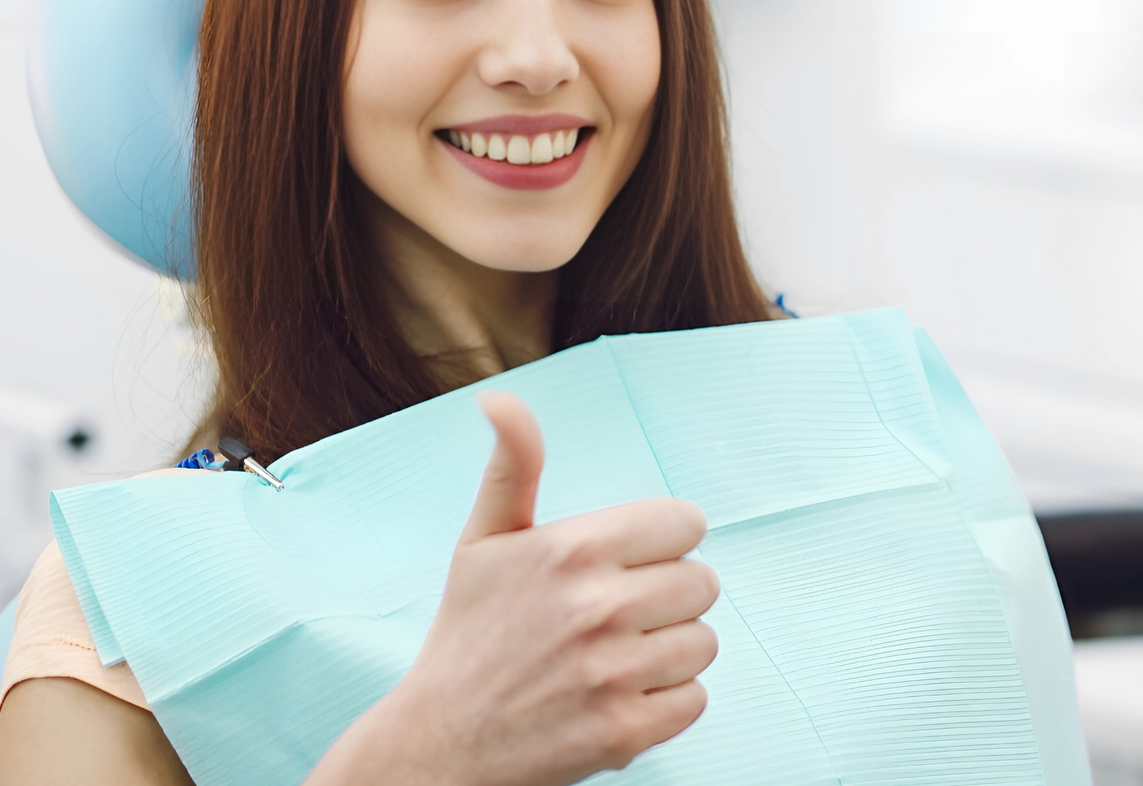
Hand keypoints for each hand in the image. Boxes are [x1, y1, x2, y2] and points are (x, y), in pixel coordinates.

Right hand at [306, 392, 719, 785]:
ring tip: (614, 659)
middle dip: (668, 598)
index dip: (662, 542)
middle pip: (703, 582)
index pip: (686, 523)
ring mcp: (613, 672)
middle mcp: (597, 606)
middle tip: (617, 617)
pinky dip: (665, 704)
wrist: (439, 745)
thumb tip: (498, 397)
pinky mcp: (624, 732)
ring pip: (703, 642)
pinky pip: (695, 699)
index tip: (630, 563)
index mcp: (571, 549)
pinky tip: (617, 697)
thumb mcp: (482, 542)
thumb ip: (511, 466)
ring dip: (668, 652)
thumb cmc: (468, 636)